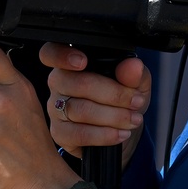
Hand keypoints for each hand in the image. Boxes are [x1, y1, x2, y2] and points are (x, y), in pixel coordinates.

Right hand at [40, 42, 151, 167]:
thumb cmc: (123, 100)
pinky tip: (120, 134)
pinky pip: (79, 134)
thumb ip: (134, 73)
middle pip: (77, 83)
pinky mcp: (59, 133)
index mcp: (72, 63)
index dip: (61, 56)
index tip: (82, 62)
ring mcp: (55, 108)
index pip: (51, 53)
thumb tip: (133, 66)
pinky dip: (104, 135)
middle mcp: (58, 83)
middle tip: (136, 102)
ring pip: (81, 110)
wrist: (122, 132)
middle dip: (113, 94)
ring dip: (113, 116)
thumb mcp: (136, 84)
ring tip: (133, 119)